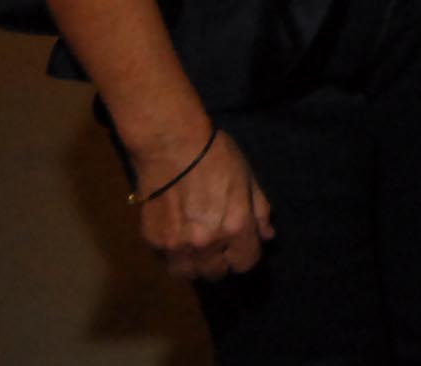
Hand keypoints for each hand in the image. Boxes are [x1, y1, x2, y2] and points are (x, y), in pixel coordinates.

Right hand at [136, 129, 271, 280]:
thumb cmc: (217, 156)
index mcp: (235, 227)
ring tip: (197, 245)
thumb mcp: (248, 179)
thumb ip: (259, 212)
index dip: (247, 254)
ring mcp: (176, 245)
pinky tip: (177, 233)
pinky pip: (166, 259)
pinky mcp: (153, 241)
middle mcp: (206, 243)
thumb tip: (267, 236)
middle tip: (219, 243)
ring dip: (196, 264)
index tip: (242, 244)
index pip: (246, 263)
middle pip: (217, 274)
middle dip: (221, 261)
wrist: (172, 146)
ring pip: (188, 274)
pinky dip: (174, 253)